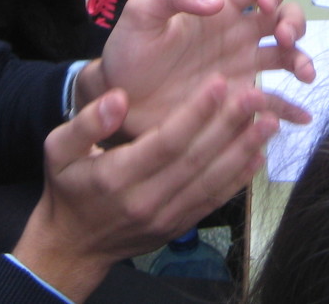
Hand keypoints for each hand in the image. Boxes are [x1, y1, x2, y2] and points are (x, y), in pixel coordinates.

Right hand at [13, 78, 279, 299]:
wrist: (72, 246)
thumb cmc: (67, 188)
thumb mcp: (58, 149)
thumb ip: (87, 122)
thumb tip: (119, 98)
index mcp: (117, 177)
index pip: (166, 142)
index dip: (195, 113)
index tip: (219, 82)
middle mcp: (147, 200)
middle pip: (197, 160)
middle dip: (230, 126)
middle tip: (255, 94)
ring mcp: (166, 217)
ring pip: (212, 181)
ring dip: (243, 150)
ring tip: (270, 121)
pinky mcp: (179, 226)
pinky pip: (214, 201)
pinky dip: (238, 179)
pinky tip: (258, 156)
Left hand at [79, 0, 314, 138]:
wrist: (117, 98)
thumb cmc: (129, 50)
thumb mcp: (142, 13)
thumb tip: (215, 3)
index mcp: (218, 9)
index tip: (266, 6)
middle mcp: (236, 36)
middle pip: (282, 17)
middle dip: (294, 23)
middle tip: (286, 40)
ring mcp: (240, 69)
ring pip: (285, 57)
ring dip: (302, 60)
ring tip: (305, 75)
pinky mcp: (236, 102)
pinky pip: (271, 104)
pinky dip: (290, 109)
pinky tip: (302, 117)